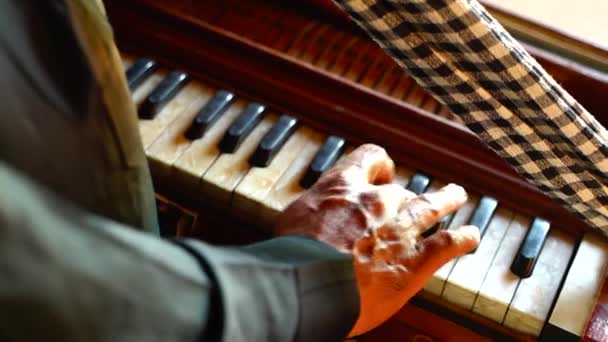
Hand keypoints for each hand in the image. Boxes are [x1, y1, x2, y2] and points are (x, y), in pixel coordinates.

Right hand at [275, 144, 479, 335]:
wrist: (311, 281)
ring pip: (433, 204)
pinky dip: (464, 239)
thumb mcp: (292, 220)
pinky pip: (449, 244)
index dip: (378, 164)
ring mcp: (400, 229)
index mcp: (344, 187)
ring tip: (457, 195)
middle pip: (401, 188)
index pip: (369, 158)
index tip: (380, 173)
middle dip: (405, 194)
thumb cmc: (294, 254)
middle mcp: (377, 201)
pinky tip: (471, 237)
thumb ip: (310, 213)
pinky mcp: (416, 260)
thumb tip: (306, 220)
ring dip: (447, 198)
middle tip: (408, 199)